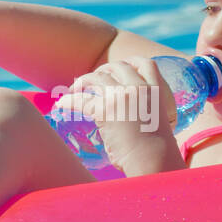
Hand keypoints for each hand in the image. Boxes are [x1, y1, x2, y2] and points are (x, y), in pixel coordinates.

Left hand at [52, 58, 179, 174]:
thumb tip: (131, 119)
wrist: (153, 159)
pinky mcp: (105, 109)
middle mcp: (138, 88)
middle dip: (104, 70)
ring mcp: (120, 96)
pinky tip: (61, 105)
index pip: (145, 64)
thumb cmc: (157, 151)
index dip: (131, 62)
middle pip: (118, 67)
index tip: (121, 68)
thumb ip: (147, 113)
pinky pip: (81, 100)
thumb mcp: (161, 123)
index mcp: (156, 90)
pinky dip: (68, 101)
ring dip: (84, 80)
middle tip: (94, 79)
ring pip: (98, 77)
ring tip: (75, 88)